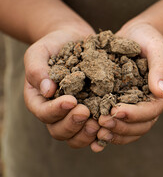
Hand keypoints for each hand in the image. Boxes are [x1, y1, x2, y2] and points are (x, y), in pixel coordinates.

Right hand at [23, 26, 100, 148]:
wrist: (75, 40)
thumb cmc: (54, 45)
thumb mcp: (40, 51)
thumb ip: (37, 69)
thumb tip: (47, 91)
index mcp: (39, 100)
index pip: (44, 112)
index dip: (56, 110)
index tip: (71, 100)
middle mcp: (56, 113)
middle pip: (59, 130)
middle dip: (73, 124)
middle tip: (86, 112)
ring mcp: (74, 115)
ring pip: (76, 136)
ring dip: (87, 133)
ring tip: (100, 122)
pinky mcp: (93, 112)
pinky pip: (95, 131)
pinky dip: (101, 133)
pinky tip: (111, 128)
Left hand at [91, 23, 162, 151]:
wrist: (138, 35)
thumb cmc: (150, 38)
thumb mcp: (158, 48)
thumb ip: (161, 68)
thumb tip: (161, 92)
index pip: (152, 110)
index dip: (134, 114)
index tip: (115, 111)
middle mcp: (153, 103)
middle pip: (142, 126)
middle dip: (122, 127)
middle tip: (101, 124)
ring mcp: (139, 106)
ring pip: (131, 130)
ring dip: (115, 133)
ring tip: (96, 131)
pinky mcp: (126, 105)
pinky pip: (121, 124)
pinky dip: (110, 132)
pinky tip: (94, 135)